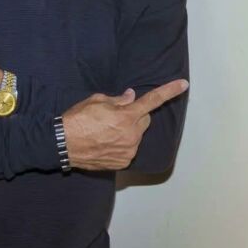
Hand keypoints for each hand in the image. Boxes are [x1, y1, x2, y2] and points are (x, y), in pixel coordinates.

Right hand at [62, 79, 188, 170]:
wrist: (62, 144)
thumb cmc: (78, 119)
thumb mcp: (98, 100)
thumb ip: (119, 99)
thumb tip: (131, 97)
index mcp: (127, 116)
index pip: (153, 100)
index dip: (170, 91)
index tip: (184, 84)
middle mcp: (131, 135)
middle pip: (145, 119)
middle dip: (136, 115)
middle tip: (117, 115)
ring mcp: (128, 151)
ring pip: (137, 135)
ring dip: (129, 131)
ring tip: (107, 131)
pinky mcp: (122, 163)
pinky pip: (129, 149)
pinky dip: (122, 144)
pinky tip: (105, 142)